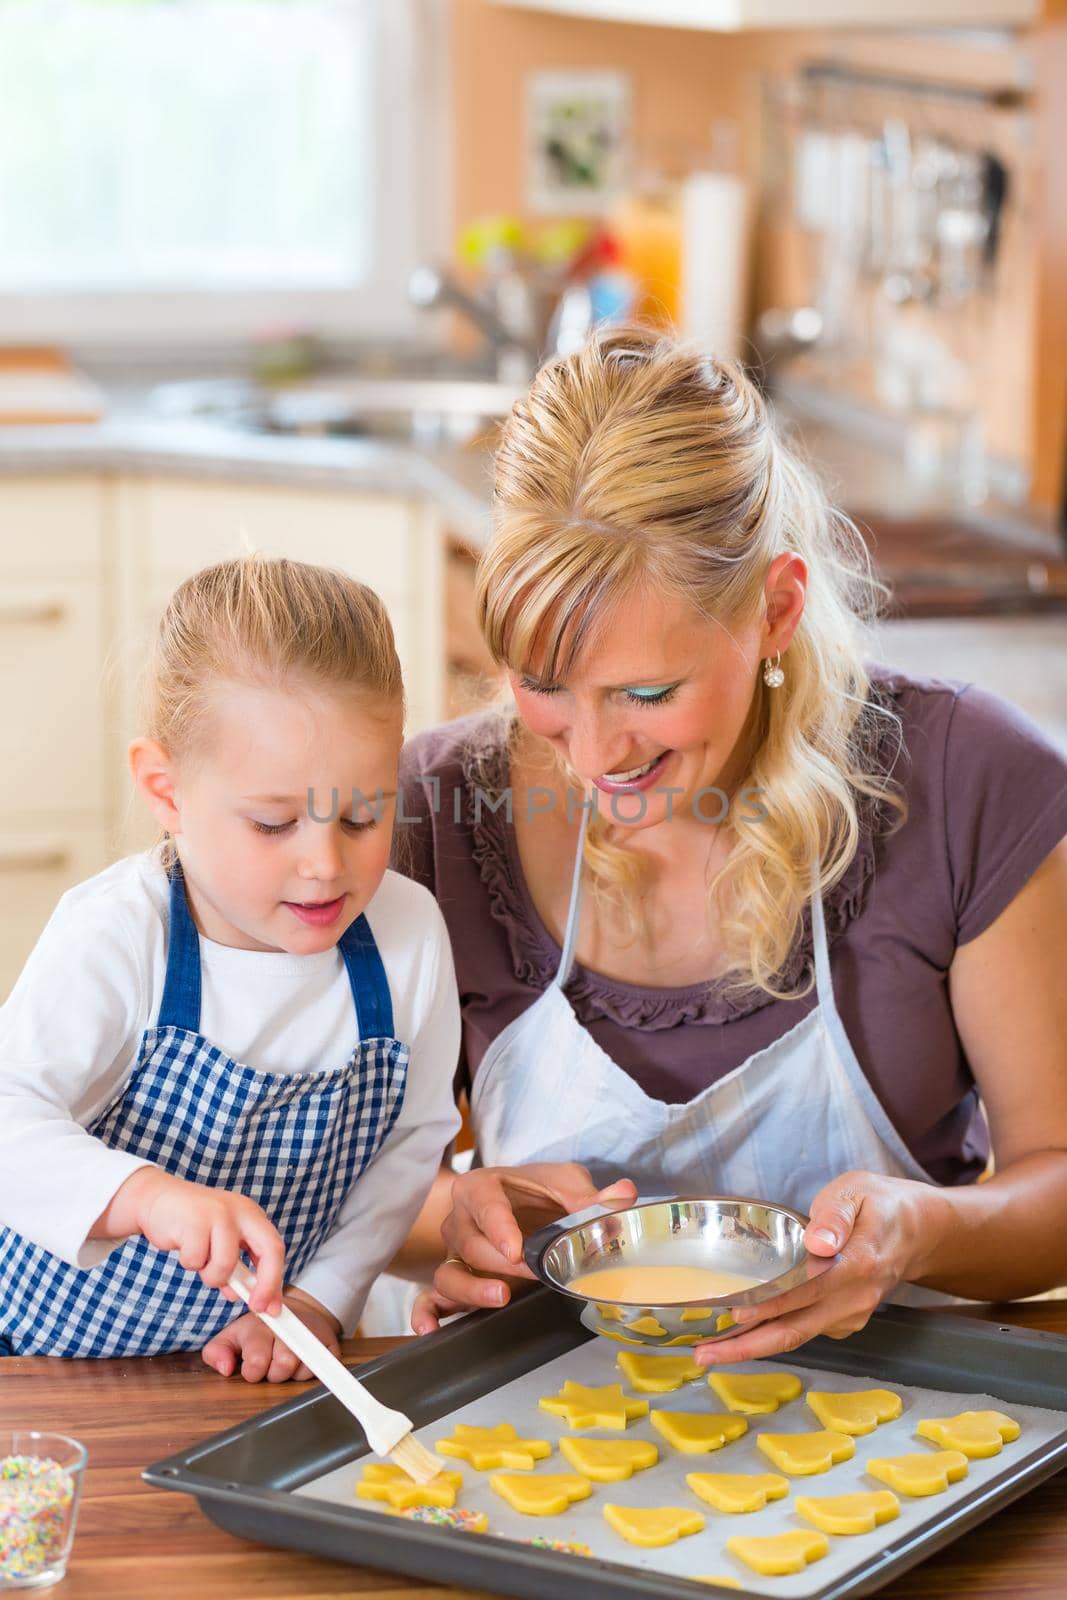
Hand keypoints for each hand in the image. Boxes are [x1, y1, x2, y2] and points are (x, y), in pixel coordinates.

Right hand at [96, 1167, 284, 1314]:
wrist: (157, 1199)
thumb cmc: (191, 1224)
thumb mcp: (219, 1242)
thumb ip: (234, 1266)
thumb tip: (243, 1296)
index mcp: (251, 1215)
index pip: (275, 1248)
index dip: (275, 1280)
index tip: (271, 1308)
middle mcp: (241, 1211)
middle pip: (270, 1250)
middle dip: (266, 1284)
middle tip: (255, 1306)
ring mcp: (220, 1214)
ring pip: (226, 1265)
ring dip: (210, 1275)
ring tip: (198, 1258)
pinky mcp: (195, 1220)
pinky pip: (196, 1261)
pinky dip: (189, 1262)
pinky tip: (183, 1245)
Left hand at [202, 1288, 341, 1382]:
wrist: (296, 1312)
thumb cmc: (259, 1331)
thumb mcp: (231, 1337)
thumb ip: (216, 1352)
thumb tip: (225, 1369)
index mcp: (258, 1326)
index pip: (257, 1361)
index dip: (253, 1371)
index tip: (252, 1365)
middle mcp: (285, 1327)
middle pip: (282, 1366)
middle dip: (273, 1373)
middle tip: (271, 1363)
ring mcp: (309, 1333)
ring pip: (301, 1368)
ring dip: (291, 1372)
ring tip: (285, 1360)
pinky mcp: (328, 1342)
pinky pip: (320, 1368)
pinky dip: (309, 1370)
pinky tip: (301, 1360)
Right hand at [411, 1163, 636, 1334]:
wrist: (519, 1207)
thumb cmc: (538, 1193)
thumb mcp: (566, 1186)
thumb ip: (591, 1197)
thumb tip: (623, 1196)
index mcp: (484, 1188)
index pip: (483, 1202)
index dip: (498, 1226)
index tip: (516, 1250)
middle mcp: (462, 1220)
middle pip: (469, 1243)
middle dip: (500, 1262)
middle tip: (535, 1276)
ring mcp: (454, 1254)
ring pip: (449, 1274)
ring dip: (470, 1289)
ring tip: (500, 1298)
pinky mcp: (453, 1283)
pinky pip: (429, 1299)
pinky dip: (426, 1315)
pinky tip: (431, 1331)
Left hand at [693, 1170, 941, 1366]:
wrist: (918, 1231)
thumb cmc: (880, 1205)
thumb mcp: (858, 1192)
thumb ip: (836, 1215)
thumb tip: (818, 1241)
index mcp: (856, 1265)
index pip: (805, 1290)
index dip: (770, 1303)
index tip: (735, 1311)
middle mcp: (854, 1300)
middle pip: (794, 1330)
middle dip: (747, 1346)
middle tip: (704, 1354)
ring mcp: (851, 1315)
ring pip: (796, 1336)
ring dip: (753, 1346)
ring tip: (710, 1351)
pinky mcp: (845, 1321)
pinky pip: (804, 1331)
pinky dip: (771, 1335)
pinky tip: (740, 1333)